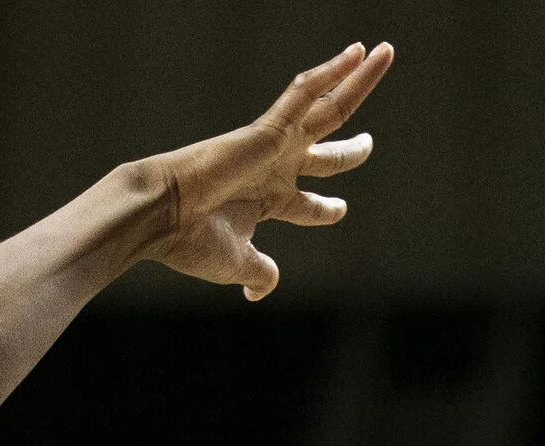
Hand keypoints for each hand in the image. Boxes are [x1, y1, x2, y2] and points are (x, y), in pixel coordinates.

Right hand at [136, 41, 392, 300]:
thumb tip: (260, 294)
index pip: (308, 205)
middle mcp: (274, 168)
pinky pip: (305, 92)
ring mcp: (274, 145)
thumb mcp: (237, 264)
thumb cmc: (191, 241)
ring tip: (384, 53)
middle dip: (352, 149)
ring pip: (330, 108)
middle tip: (368, 144)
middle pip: (328, 153)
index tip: (339, 209)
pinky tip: (355, 52)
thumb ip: (259, 274)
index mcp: (267, 201)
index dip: (328, 209)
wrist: (160, 215)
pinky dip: (330, 72)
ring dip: (359, 81)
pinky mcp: (267, 128)